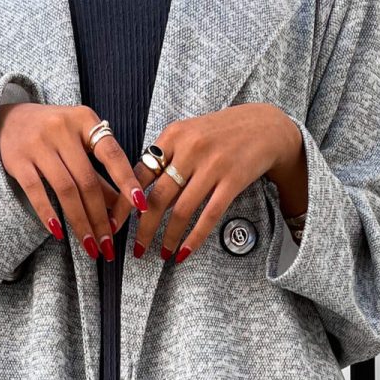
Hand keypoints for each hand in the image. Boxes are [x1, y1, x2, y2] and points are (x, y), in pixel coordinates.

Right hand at [0, 102, 147, 261]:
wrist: (5, 120)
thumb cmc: (50, 134)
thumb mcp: (77, 143)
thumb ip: (98, 173)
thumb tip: (120, 209)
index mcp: (84, 120)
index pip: (112, 154)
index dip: (127, 181)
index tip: (141, 206)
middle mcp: (62, 128)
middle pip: (88, 181)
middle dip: (100, 218)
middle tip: (109, 245)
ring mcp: (38, 143)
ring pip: (66, 190)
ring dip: (80, 223)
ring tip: (90, 246)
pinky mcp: (17, 159)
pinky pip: (36, 192)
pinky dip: (49, 215)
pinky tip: (59, 234)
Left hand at [130, 103, 307, 262]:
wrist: (264, 126)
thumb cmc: (221, 133)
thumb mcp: (188, 133)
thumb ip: (165, 157)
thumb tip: (139, 193)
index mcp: (173, 135)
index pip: (140, 174)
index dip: (125, 203)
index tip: (115, 224)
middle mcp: (190, 148)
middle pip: (158, 197)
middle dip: (143, 228)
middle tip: (136, 249)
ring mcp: (212, 165)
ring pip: (181, 211)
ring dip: (167, 237)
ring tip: (160, 254)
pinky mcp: (232, 180)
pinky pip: (208, 216)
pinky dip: (194, 237)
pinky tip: (184, 252)